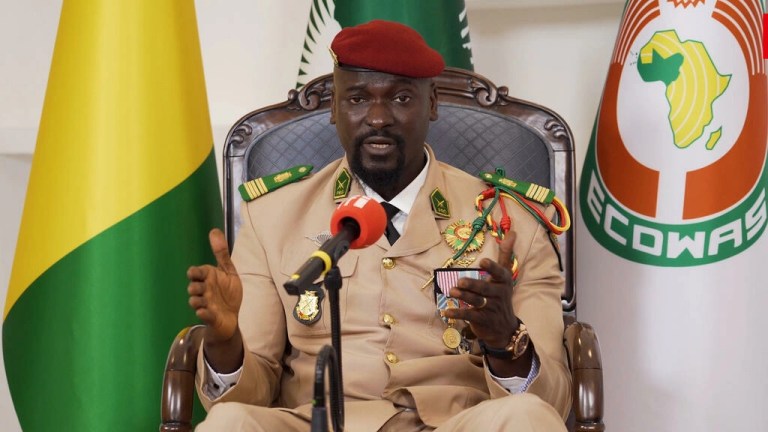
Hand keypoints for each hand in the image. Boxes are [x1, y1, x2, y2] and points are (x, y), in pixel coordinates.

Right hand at [187, 228, 243, 371]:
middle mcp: (204, 291)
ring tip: (199, 300)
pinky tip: (204, 312)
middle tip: (197, 287)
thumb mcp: (228, 271)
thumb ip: (221, 253)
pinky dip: (204, 314)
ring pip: (196, 302)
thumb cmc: (228, 292)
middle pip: (193, 288)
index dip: (194, 273)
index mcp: (208, 279)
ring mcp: (206, 305)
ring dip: (196, 301)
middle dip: (194, 287)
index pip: (196, 273)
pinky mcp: (212, 317)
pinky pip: (205, 316)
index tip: (193, 272)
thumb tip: (214, 230)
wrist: (233, 316)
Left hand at [443, 230, 517, 347]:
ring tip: (451, 292)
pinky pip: (469, 316)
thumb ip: (506, 254)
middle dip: (473, 285)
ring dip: (463, 297)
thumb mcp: (505, 275)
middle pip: (485, 289)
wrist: (504, 328)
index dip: (491, 268)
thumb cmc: (501, 295)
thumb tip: (513, 232)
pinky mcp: (481, 320)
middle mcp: (498, 295)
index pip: (499, 273)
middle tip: (460, 281)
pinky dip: (457, 314)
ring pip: (476, 301)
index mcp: (503, 282)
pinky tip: (446, 311)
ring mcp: (490, 308)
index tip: (482, 262)